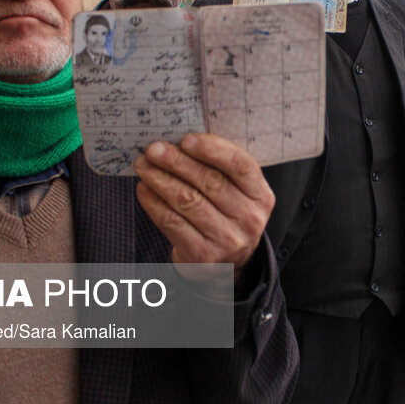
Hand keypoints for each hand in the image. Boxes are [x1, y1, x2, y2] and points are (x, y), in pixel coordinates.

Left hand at [134, 134, 273, 273]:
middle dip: (177, 162)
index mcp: (260, 195)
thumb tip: (181, 142)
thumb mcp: (237, 192)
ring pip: (188, 200)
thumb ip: (220, 168)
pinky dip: (154, 203)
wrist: (226, 264)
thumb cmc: (226, 215)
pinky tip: (144, 190)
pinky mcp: (202, 254)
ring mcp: (227, 239)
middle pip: (210, 181)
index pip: (241, 165)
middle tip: (154, 149)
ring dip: (160, 179)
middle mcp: (248, 218)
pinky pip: (172, 222)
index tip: (186, 139)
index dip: (213, 149)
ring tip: (144, 166)